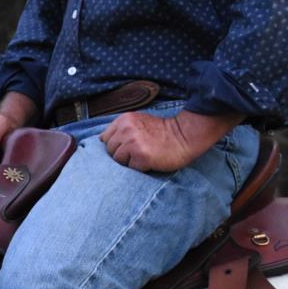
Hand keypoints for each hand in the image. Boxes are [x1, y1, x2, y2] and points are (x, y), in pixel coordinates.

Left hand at [100, 110, 242, 171]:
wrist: (185, 136)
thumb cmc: (163, 131)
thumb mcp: (139, 122)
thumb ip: (122, 129)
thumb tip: (102, 141)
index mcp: (124, 120)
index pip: (105, 138)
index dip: (115, 145)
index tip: (127, 147)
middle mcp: (126, 129)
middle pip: (110, 150)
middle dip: (121, 154)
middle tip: (137, 152)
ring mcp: (133, 142)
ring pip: (118, 160)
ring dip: (129, 162)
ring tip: (143, 156)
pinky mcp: (141, 156)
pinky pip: (130, 168)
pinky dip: (138, 168)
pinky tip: (149, 161)